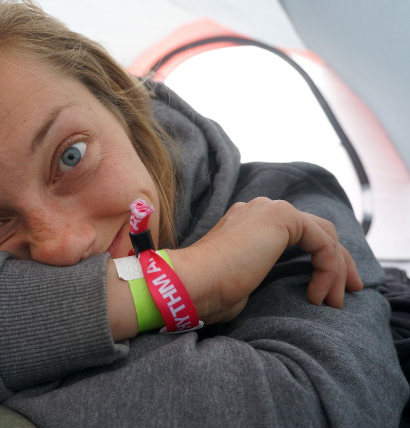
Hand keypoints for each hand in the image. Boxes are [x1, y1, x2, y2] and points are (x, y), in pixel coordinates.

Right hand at [169, 197, 362, 323]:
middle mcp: (260, 210)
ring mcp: (270, 210)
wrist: (194, 282)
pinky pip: (323, 244)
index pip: (298, 234)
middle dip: (338, 263)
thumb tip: (291, 288)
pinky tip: (317, 295)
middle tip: (345, 293)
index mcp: (248, 223)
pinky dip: (328, 272)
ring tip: (333, 303)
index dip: (319, 261)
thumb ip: (262, 273)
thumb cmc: (210, 290)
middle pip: (319, 231)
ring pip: (325, 236)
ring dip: (336, 272)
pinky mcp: (282, 218)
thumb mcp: (243, 282)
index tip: (325, 293)